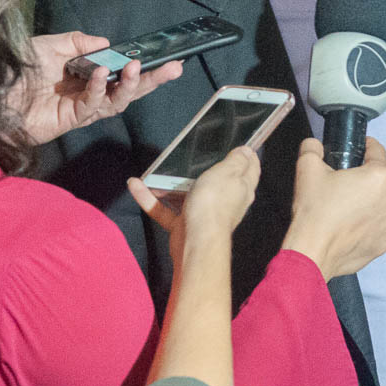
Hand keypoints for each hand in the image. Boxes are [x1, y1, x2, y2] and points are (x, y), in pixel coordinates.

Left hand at [9, 31, 183, 142]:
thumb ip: (77, 42)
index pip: (119, 72)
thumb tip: (106, 44)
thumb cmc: (15, 70)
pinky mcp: (68, 120)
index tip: (160, 57)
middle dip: (151, 80)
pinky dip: (99, 88)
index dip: (140, 66)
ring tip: (135, 68)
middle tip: (174, 68)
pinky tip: (101, 74)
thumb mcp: (48, 45)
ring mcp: (79, 109)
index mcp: (84, 76)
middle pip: (127, 90)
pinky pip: (91, 106)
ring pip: (116, 102)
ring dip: (128, 85)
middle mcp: (86, 94)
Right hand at [128, 146, 260, 264]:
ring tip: (157, 170)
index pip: (250, 169)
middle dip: (204, 169)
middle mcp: (225, 202)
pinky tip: (135, 185)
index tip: (239, 143)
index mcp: (240, 188)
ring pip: (186, 195)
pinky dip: (150, 199)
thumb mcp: (228, 173)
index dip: (247, 156)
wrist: (196, 241)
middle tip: (193, 152)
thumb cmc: (215, 203)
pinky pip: (165, 210)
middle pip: (218, 181)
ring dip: (169, 184)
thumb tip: (247, 151)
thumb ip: (237, 161)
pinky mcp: (183, 225)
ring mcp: (203, 214)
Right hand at [281, 137, 385, 281]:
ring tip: (340, 210)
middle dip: (362, 181)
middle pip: (377, 182)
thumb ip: (312, 147)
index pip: (377, 151)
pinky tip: (344, 228)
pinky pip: (374, 229)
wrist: (311, 251)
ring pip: (378, 206)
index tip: (359, 148)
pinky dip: (363, 227)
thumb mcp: (307, 167)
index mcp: (378, 177)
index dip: (366, 146)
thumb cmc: (314, 209)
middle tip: (339, 186)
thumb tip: (314, 145)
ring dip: (364, 205)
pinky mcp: (381, 246)